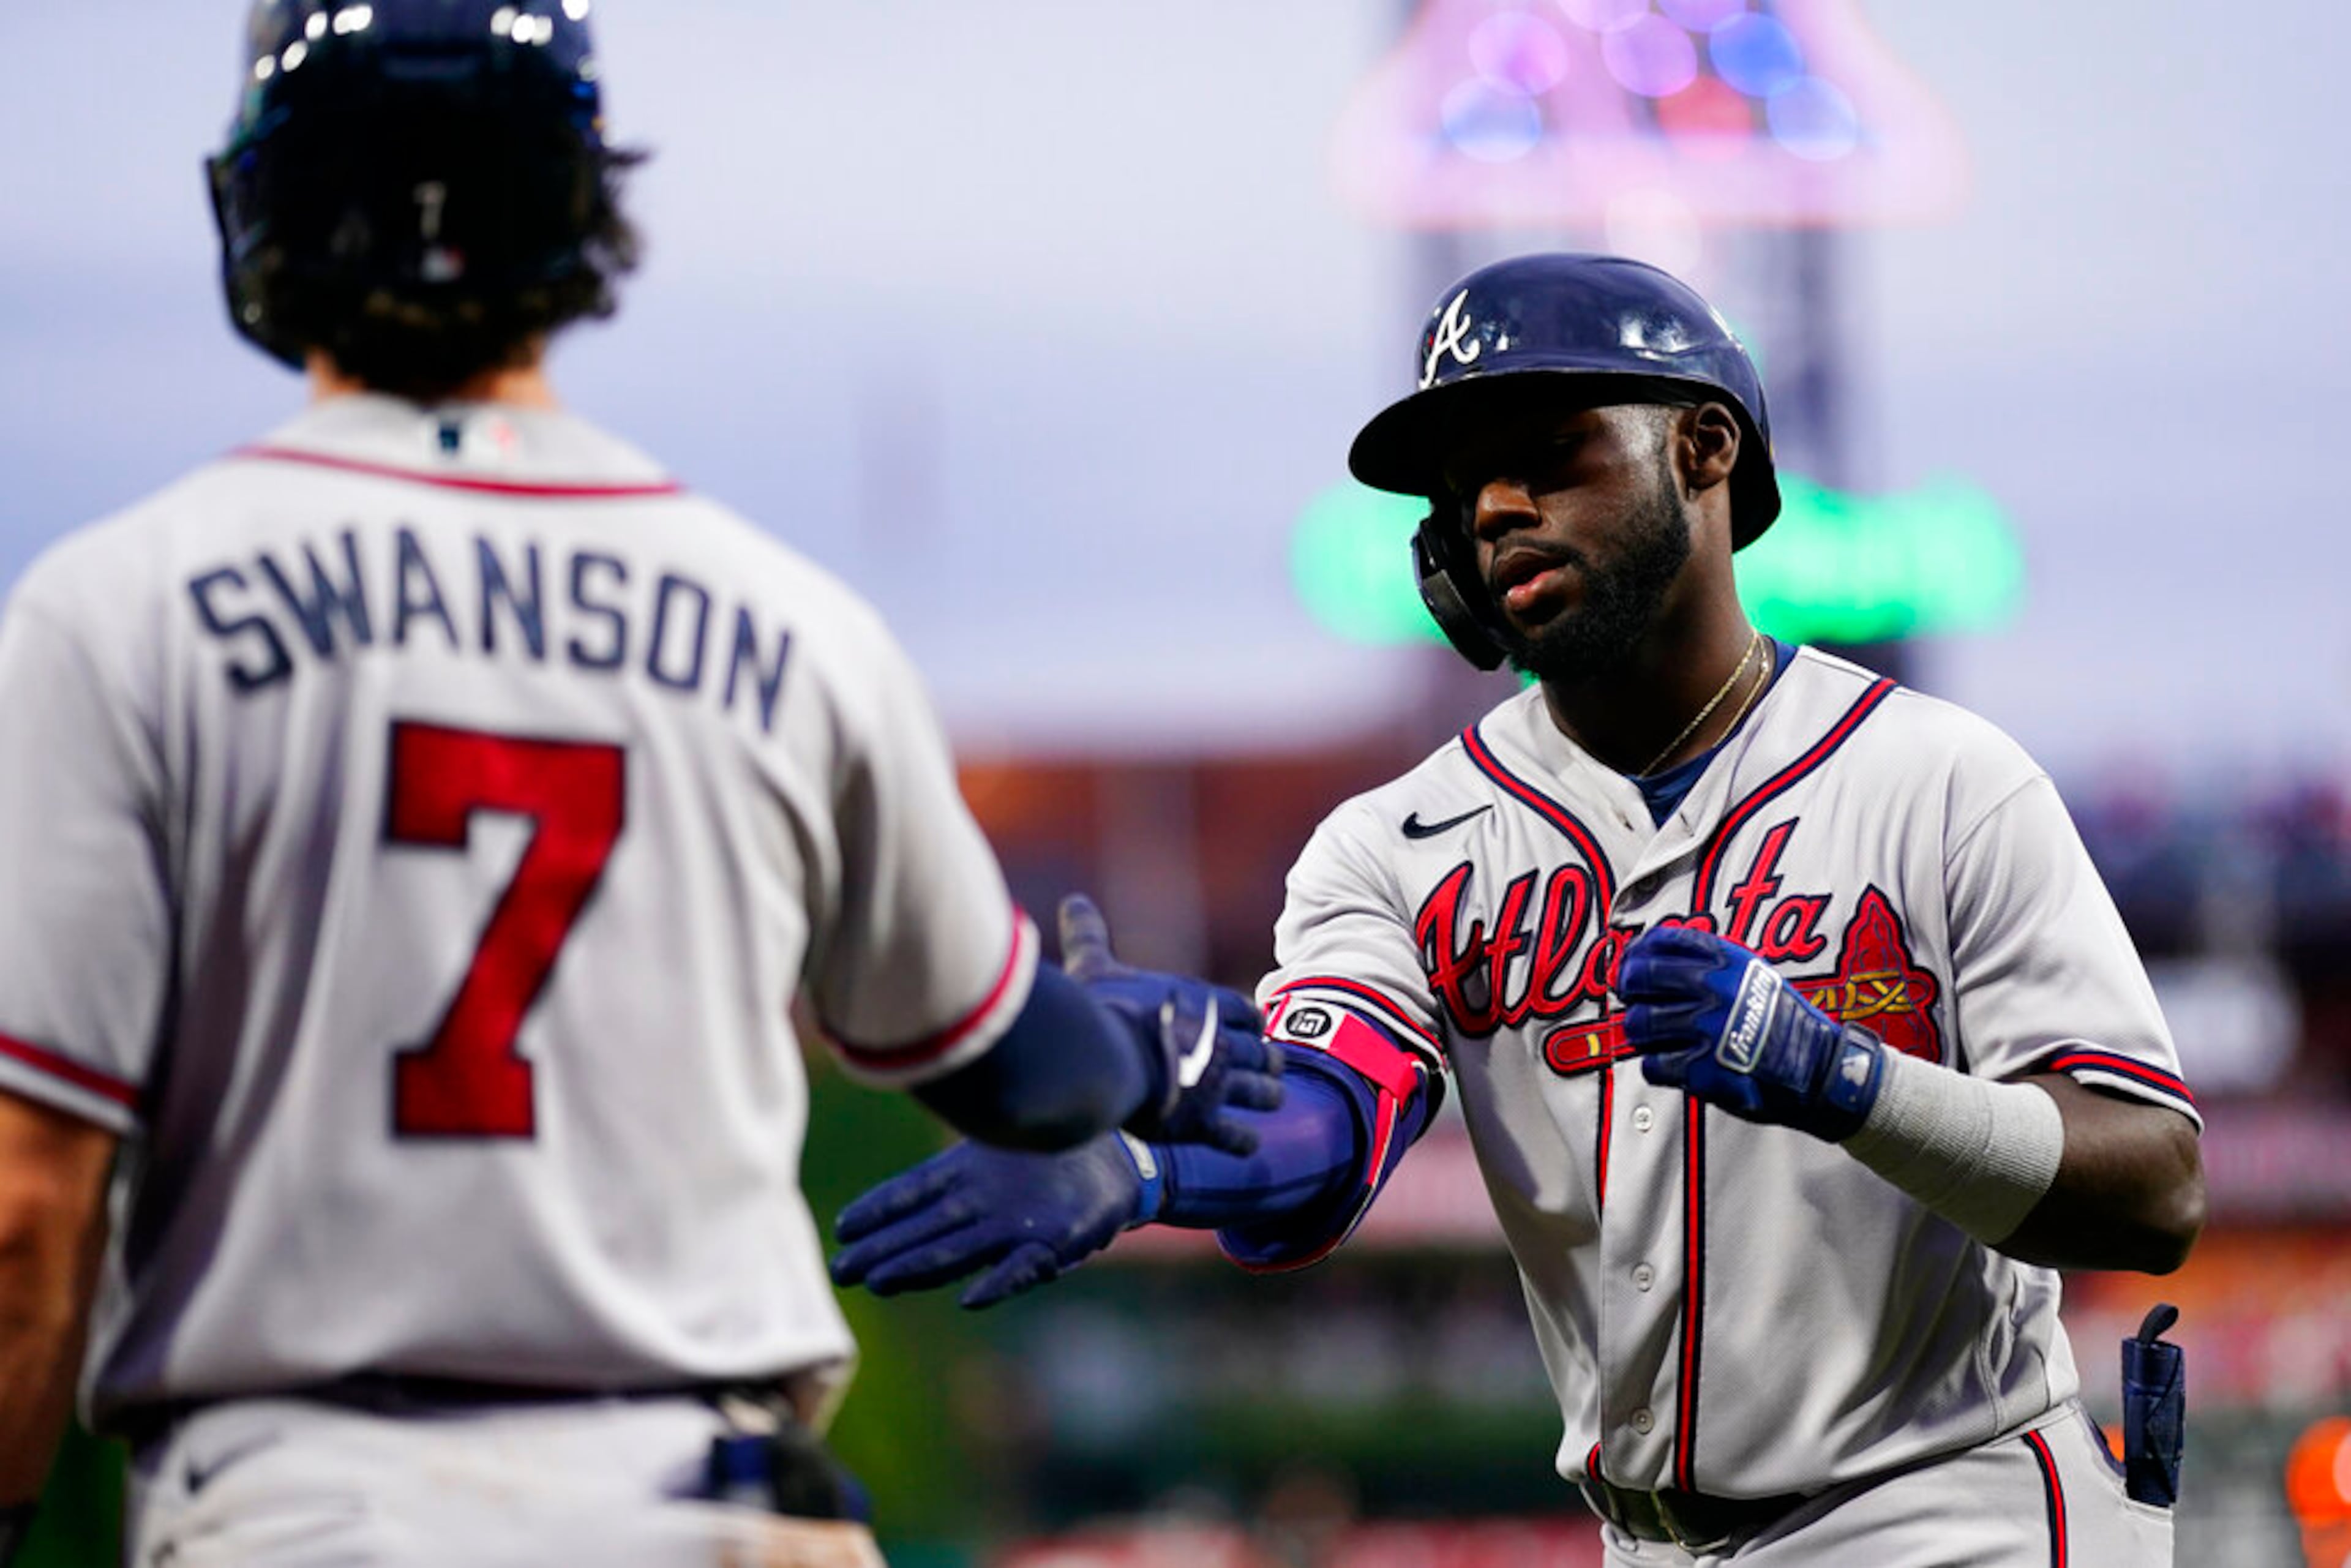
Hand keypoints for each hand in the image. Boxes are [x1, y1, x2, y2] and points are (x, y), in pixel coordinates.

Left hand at [830, 1135, 1148, 1308]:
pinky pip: (1022, 1269)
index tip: (841, 1228)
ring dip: (917, 1267)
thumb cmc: (1042, 1160)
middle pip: (925, 1225)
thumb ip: (944, 1178)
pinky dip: (998, 1283)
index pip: (912, 1191)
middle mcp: (986, 1195)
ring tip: (877, 1282)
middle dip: (881, 1249)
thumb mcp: (988, 1153)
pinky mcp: (1054, 1244)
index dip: (877, 1209)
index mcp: (968, 1168)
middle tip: (840, 1270)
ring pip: (958, 1248)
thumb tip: (886, 1205)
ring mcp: (1018, 1220)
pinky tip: (971, 1298)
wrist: (1118, 1161)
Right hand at [1058, 894, 1283, 1154]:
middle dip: (1266, 1057)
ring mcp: (1214, 1085)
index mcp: (1200, 1002)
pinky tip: (1248, 1143)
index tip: (1254, 1024)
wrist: (1100, 1061)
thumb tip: (1074, 899)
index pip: (1242, 1009)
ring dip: (1267, 1094)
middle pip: (1258, 1050)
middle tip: (1273, 1063)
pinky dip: (1243, 1140)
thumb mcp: (1095, 966)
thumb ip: (1091, 935)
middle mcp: (1218, 1041)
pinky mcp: (1200, 1124)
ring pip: (1259, 1091)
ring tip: (1274, 1097)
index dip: (1249, 1019)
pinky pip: (1234, 1137)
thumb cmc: (1097, 1011)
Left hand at [1617, 924, 1883, 1141]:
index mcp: (1726, 961)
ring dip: (1642, 1033)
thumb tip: (1654, 957)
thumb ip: (1710, 964)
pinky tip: (1675, 1065)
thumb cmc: (1784, 1024)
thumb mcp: (1754, 975)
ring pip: (1639, 1024)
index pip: (1662, 942)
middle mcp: (1713, 989)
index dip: (1637, 953)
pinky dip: (1659, 1067)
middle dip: (1629, 990)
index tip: (1631, 965)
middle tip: (1632, 1000)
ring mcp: (1706, 1029)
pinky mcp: (1701, 1069)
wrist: (1819, 1071)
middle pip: (1640, 979)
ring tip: (1656, 1038)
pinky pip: (1653, 1065)